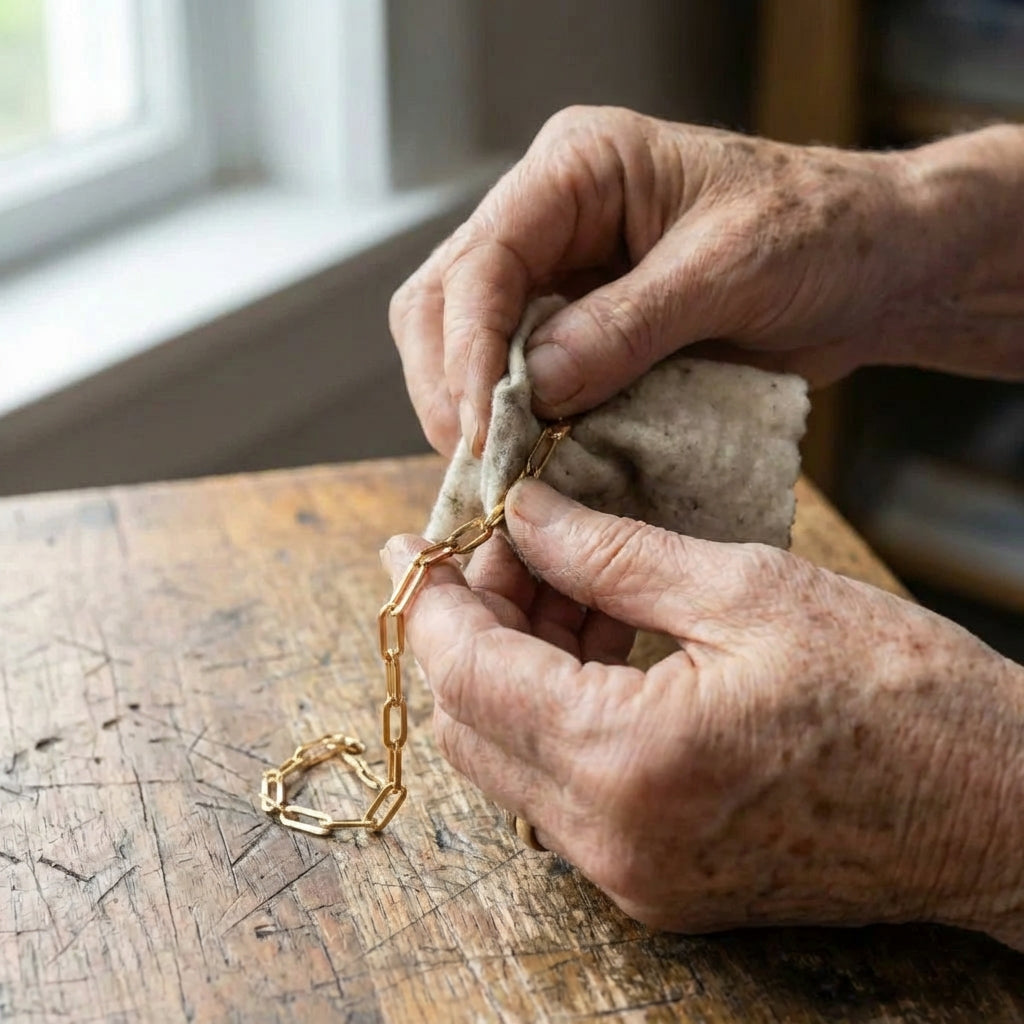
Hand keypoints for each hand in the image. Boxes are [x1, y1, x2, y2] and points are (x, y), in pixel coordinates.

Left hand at [385, 479, 1023, 948]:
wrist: (996, 811)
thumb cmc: (900, 694)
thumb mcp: (747, 591)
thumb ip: (611, 554)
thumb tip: (526, 513)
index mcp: (628, 762)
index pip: (467, 672)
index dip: (430, 599)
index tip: (412, 543)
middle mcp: (610, 839)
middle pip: (472, 720)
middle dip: (469, 623)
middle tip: (502, 545)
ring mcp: (630, 872)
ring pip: (510, 754)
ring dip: (512, 661)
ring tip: (557, 576)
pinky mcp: (655, 878)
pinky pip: (561, 786)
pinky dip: (554, 707)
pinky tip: (591, 636)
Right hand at [390, 108, 1023, 455]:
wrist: (871, 265)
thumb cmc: (818, 235)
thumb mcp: (730, 270)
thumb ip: (629, 325)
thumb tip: (534, 387)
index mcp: (578, 167)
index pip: (483, 259)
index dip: (468, 349)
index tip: (481, 430)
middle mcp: (550, 217)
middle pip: (445, 302)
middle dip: (452, 386)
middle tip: (482, 466)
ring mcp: (557, 275)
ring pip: (463, 344)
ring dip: (472, 411)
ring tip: (502, 473)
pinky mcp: (576, 329)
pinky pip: (516, 379)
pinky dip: (515, 424)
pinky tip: (530, 462)